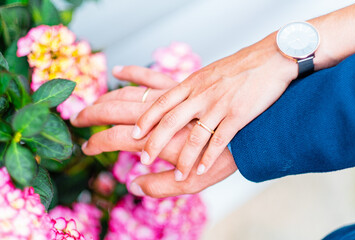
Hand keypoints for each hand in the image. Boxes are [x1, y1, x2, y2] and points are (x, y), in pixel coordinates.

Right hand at [71, 66, 236, 197]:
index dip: (97, 143)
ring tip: (92, 102)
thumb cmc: (223, 157)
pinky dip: (134, 73)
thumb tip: (133, 185)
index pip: (115, 138)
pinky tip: (119, 70)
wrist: (249, 131)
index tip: (87, 147)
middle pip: (115, 110)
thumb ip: (160, 186)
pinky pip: (152, 76)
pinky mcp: (180, 88)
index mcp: (157, 139)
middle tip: (77, 118)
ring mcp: (168, 99)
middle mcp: (158, 115)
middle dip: (92, 114)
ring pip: (129, 94)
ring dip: (107, 96)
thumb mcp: (193, 182)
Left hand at [131, 33, 297, 180]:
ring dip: (184, 159)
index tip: (134, 133)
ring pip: (195, 136)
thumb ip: (192, 87)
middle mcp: (201, 94)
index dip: (146, 120)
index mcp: (192, 83)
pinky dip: (209, 158)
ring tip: (177, 175)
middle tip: (144, 159)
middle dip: (154, 142)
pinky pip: (220, 141)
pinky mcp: (238, 115)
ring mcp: (219, 105)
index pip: (161, 102)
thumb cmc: (239, 67)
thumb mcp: (208, 72)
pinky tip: (202, 170)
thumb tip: (177, 100)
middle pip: (170, 121)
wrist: (271, 58)